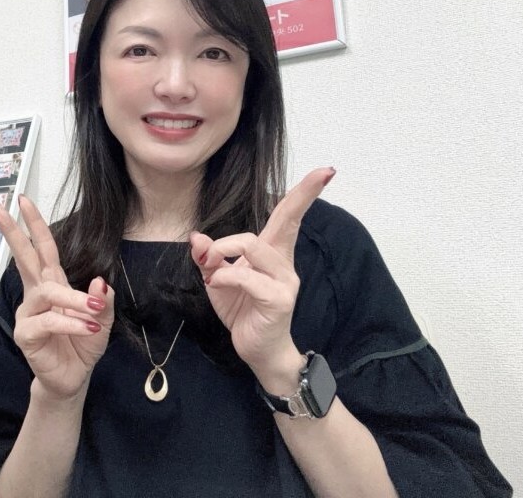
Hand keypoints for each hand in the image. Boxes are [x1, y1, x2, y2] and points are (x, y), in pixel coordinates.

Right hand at [0, 196, 114, 400]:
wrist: (74, 379)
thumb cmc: (83, 345)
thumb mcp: (102, 321)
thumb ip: (102, 301)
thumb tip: (99, 280)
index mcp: (53, 283)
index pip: (43, 248)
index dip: (34, 224)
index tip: (22, 200)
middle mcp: (37, 294)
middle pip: (24, 257)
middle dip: (13, 232)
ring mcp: (29, 314)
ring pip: (48, 293)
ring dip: (73, 299)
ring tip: (93, 311)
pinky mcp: (27, 335)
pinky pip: (49, 321)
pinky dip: (71, 323)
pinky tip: (87, 328)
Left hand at [189, 168, 333, 377]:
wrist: (257, 351)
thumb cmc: (243, 310)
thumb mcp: (219, 280)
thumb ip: (211, 258)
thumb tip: (196, 237)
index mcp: (272, 253)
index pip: (288, 216)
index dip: (304, 192)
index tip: (326, 171)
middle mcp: (284, 262)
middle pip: (286, 220)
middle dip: (303, 194)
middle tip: (322, 173)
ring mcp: (285, 280)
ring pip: (254, 246)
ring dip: (224, 249)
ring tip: (210, 266)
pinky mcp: (278, 299)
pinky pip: (248, 277)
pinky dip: (225, 276)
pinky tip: (213, 284)